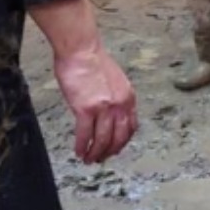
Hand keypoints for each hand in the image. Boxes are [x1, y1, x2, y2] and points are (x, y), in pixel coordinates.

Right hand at [54, 42, 138, 163]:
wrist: (81, 50)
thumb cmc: (92, 60)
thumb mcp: (114, 80)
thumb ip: (114, 97)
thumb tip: (107, 111)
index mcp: (128, 97)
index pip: (131, 126)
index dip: (123, 141)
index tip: (116, 148)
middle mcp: (120, 105)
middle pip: (119, 137)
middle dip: (110, 151)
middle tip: (101, 158)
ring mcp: (104, 108)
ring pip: (102, 140)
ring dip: (95, 153)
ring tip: (88, 159)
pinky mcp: (86, 109)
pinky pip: (85, 135)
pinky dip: (82, 146)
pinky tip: (78, 152)